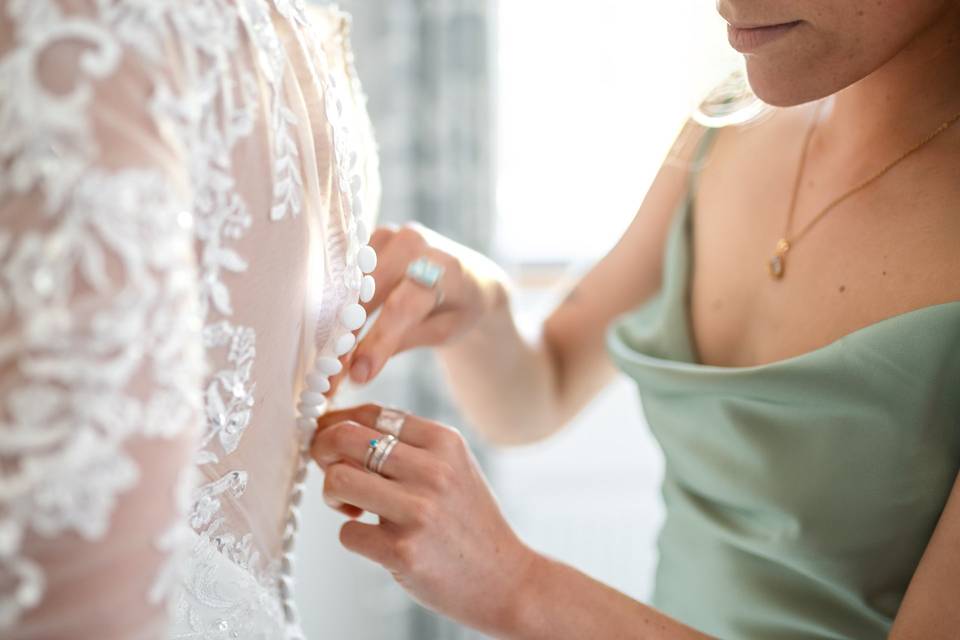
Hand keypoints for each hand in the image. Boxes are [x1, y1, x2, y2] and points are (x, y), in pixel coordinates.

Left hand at [310, 404, 535, 636]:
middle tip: (328, 469)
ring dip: (332, 495)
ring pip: (337, 480)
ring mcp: (418, 510)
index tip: (327, 438)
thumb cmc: (468, 521)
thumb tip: (342, 429)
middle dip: (322, 450)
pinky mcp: (403, 551)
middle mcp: (432, 470)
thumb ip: (409, 445)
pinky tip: (376, 540)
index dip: (338, 422)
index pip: (371, 412)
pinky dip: (353, 536)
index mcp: (444, 441)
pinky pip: (347, 532)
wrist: (504, 578)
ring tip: (352, 507)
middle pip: (345, 438)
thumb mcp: (453, 467)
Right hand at [334, 223, 508, 389]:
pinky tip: (332, 327)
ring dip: (336, 318)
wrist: (470, 276)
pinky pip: (349, 272)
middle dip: (346, 335)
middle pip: (368, 293)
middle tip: (329, 373)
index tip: (357, 374)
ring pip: (352, 282)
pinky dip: (338, 300)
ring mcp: (392, 235)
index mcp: (445, 269)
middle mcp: (416, 244)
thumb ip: (399, 344)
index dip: (377, 342)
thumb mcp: (441, 333)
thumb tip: (355, 370)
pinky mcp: (375, 237)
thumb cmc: (458, 309)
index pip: (402, 307)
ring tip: (328, 355)